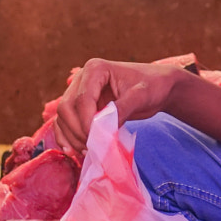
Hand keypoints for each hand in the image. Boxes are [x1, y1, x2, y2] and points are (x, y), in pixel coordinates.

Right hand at [54, 58, 184, 154]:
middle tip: (93, 147)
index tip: (97, 139)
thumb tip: (105, 128)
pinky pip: (64, 122)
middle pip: (67, 107)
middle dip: (77, 131)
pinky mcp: (80, 106)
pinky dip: (66, 137)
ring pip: (63, 116)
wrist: (157, 87)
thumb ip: (122, 109)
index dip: (86, 122)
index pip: (82, 99)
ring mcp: (78, 91)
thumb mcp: (141, 96)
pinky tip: (73, 151)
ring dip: (71, 136)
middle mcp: (82, 78)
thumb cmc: (152, 86)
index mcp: (95, 69)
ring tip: (87, 151)